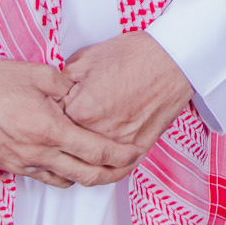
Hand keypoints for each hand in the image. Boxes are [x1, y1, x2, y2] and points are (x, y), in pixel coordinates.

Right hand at [0, 59, 133, 187]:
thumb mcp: (40, 73)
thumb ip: (68, 86)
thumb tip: (82, 93)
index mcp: (50, 129)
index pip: (96, 150)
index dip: (120, 155)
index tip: (135, 152)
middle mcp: (38, 152)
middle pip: (85, 174)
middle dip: (111, 174)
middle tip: (127, 167)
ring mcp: (22, 163)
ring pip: (64, 180)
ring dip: (86, 176)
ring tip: (101, 166)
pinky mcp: (8, 166)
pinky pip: (42, 177)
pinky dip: (61, 174)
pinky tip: (68, 163)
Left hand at [62, 32, 195, 172]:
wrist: (173, 60)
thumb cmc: (136, 55)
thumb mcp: (88, 57)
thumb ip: (63, 78)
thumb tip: (55, 91)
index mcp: (79, 110)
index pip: (53, 123)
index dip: (53, 115)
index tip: (56, 111)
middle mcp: (97, 132)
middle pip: (69, 145)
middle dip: (65, 136)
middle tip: (68, 127)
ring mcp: (119, 143)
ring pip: (90, 163)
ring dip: (83, 158)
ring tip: (80, 150)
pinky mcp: (138, 148)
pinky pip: (117, 169)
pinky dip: (108, 169)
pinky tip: (103, 165)